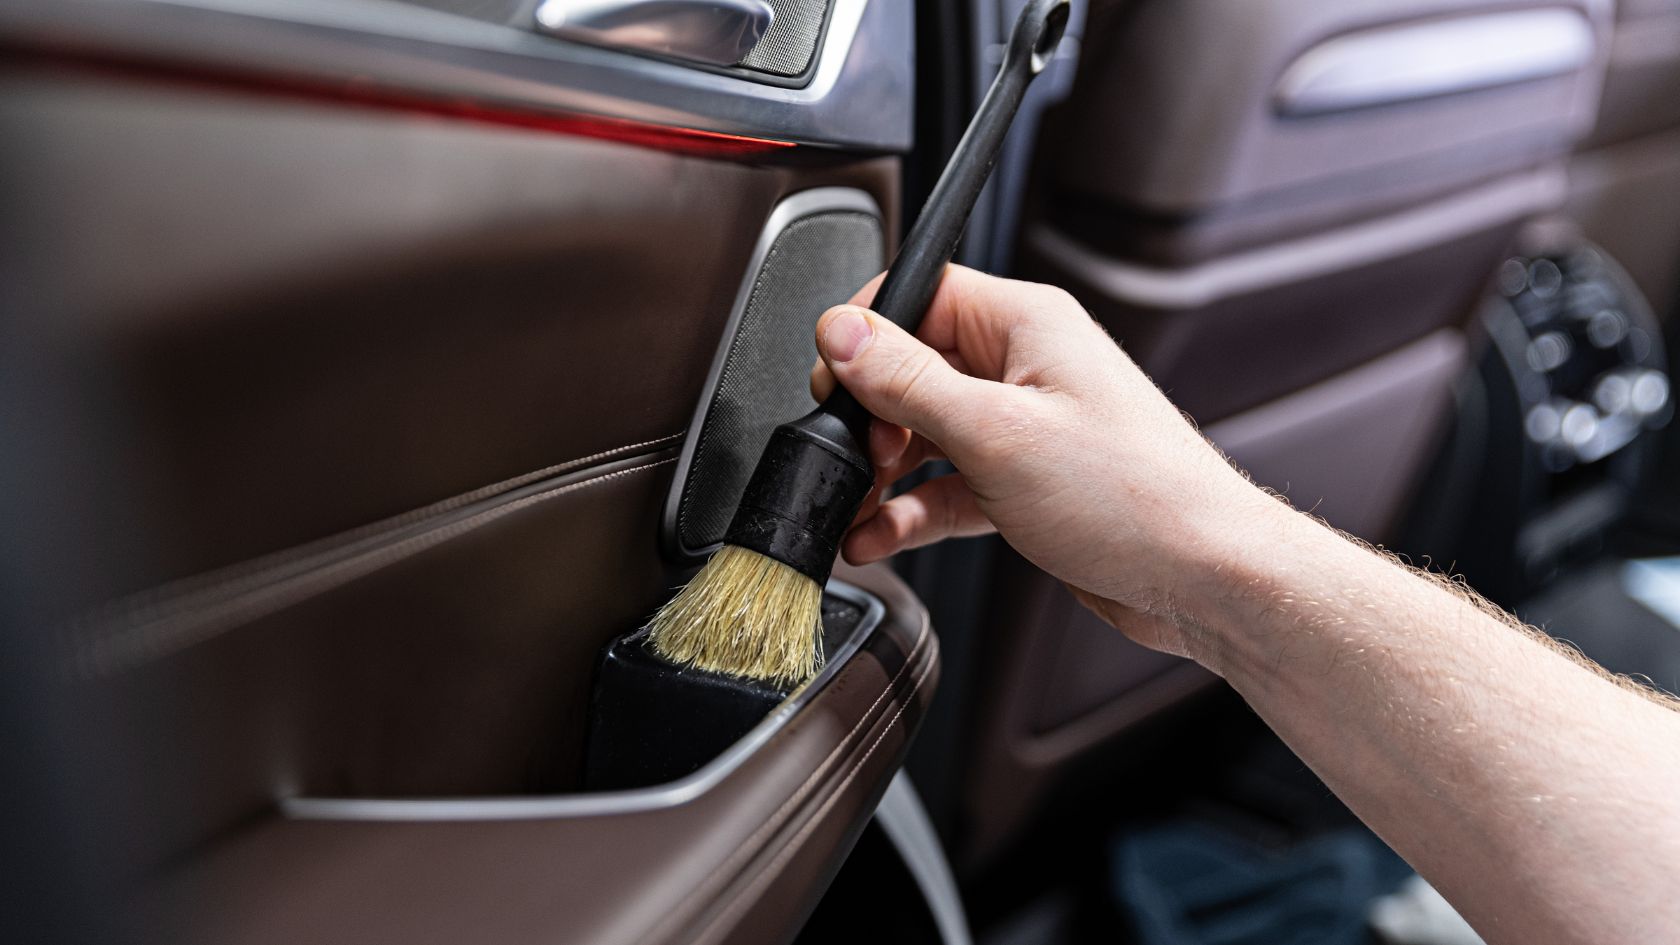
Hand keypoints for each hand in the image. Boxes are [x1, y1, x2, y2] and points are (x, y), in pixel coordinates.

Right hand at [810, 265, 1279, 660]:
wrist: (1204, 578)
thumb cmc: (1135, 498)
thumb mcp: (996, 433)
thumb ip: (907, 382)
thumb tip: (841, 332)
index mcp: (1026, 325)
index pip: (919, 293)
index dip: (865, 334)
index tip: (835, 382)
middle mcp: (1026, 367)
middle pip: (912, 368)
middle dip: (870, 416)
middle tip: (854, 457)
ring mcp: (1027, 427)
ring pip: (926, 434)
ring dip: (883, 474)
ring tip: (852, 508)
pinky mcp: (1026, 484)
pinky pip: (948, 486)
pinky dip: (911, 511)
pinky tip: (879, 537)